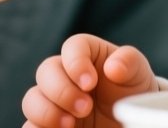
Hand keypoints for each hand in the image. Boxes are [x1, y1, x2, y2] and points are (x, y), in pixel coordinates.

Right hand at [22, 34, 158, 127]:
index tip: (91, 83)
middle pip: (46, 71)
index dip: (76, 63)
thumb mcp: (137, 72)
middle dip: (62, 91)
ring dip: (47, 112)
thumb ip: (128, 62)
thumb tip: (113, 67)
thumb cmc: (132, 90)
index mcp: (86, 54)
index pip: (72, 47)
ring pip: (32, 99)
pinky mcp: (48, 124)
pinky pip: (29, 125)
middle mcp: (64, 74)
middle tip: (86, 108)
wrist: (129, 121)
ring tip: (71, 124)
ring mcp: (54, 100)